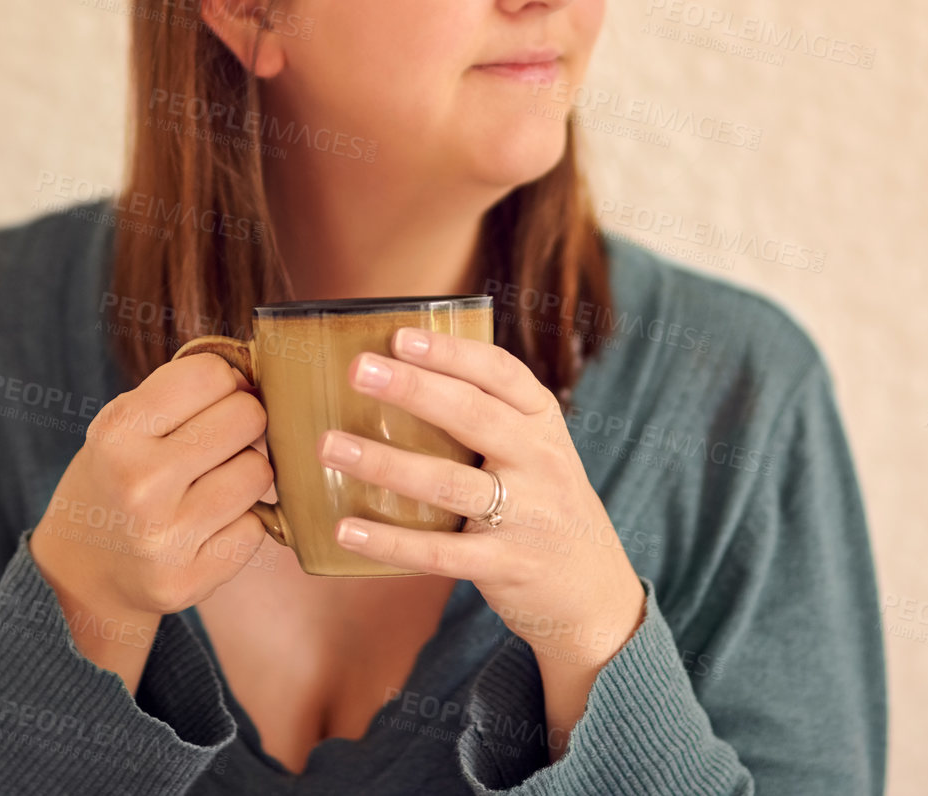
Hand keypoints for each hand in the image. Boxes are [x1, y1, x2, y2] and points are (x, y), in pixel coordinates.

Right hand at [28, 354, 274, 692]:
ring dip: (244, 474)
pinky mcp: (187, 581)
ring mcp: (164, 537)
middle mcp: (138, 484)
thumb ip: (184, 391)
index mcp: (117, 432)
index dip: (225, 382)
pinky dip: (241, 524)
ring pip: (258, 472)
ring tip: (210, 486)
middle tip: (216, 445)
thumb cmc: (120, 477)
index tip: (214, 401)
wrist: (83, 571)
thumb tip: (262, 377)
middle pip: (247, 416)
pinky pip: (256, 528)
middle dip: (242, 425)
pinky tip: (207, 529)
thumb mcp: (125, 423)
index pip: (212, 374)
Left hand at [316, 328, 647, 748]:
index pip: (502, 373)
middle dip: (413, 389)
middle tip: (358, 370)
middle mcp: (540, 462)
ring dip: (385, 463)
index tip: (401, 336)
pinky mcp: (507, 565)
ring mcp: (527, 515)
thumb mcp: (538, 453)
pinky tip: (346, 528)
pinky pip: (440, 552)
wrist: (596, 591)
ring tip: (331, 446)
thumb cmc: (546, 506)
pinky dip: (390, 541)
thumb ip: (492, 419)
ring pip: (449, 482)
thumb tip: (403, 376)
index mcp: (544, 424)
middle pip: (474, 416)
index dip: (452, 352)